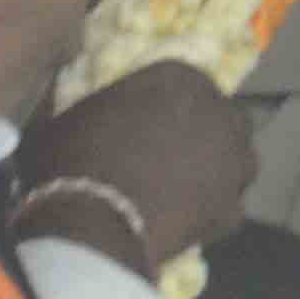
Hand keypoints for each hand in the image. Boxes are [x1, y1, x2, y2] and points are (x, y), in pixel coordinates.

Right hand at [18, 64, 252, 272]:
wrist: (89, 222)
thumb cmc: (69, 159)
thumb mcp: (66, 116)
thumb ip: (88, 106)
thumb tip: (77, 108)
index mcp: (179, 75)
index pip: (185, 85)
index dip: (169, 110)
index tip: (150, 128)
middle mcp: (218, 110)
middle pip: (219, 120)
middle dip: (202, 136)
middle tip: (168, 158)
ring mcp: (233, 160)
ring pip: (233, 161)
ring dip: (215, 171)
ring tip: (180, 190)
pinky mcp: (233, 208)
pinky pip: (226, 206)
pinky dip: (210, 213)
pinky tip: (184, 222)